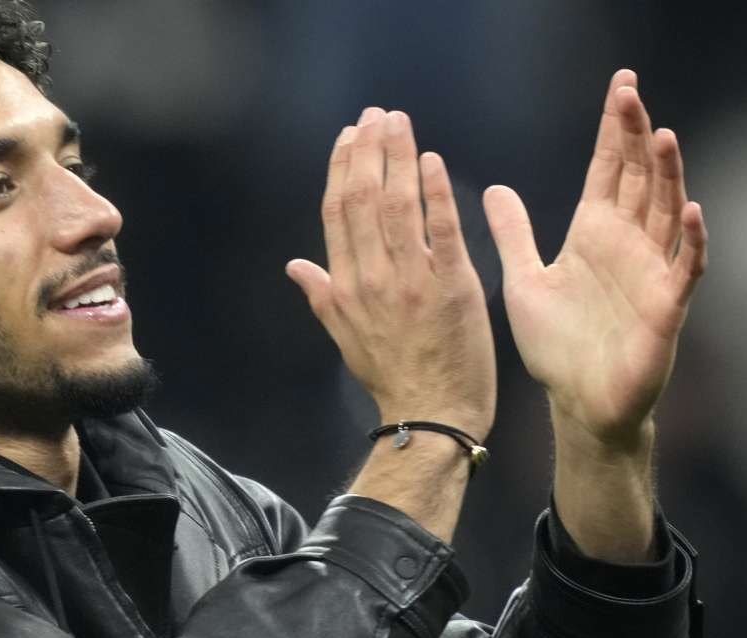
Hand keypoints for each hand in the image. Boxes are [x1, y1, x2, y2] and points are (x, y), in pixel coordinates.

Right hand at [287, 108, 496, 439]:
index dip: (341, 169)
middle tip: (376, 115)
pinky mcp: (451, 287)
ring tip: (399, 122)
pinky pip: (440, 231)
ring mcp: (410, 281)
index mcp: (346, 285)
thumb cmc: (391, 376)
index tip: (349, 137)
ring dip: (396, 158)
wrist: (431, 413)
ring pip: (396, 206)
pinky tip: (430, 161)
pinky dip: (434, 194)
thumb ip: (321, 295)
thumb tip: (294, 265)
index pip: (336, 213)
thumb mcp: (345, 337)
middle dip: (367, 151)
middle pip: (362, 200)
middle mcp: (371, 277)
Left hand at [484, 70, 707, 446]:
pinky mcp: (666, 307)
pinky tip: (692, 210)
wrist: (575, 402)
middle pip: (639, 179)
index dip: (613, 130)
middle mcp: (626, 244)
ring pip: (666, 213)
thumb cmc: (555, 345)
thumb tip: (493, 188)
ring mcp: (650, 272)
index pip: (608, 170)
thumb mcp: (523, 280)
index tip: (619, 87)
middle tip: (631, 94)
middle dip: (636, 137)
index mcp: (593, 233)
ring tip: (661, 137)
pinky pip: (685, 268)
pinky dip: (691, 240)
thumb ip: (513, 234)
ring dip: (667, 177)